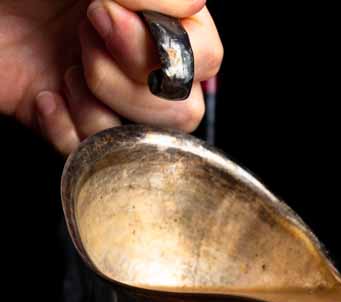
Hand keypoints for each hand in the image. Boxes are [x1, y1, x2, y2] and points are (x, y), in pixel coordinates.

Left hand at [0, 1, 221, 154]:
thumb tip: (193, 5)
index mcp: (153, 18)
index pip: (206, 56)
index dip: (163, 49)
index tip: (103, 11)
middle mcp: (138, 62)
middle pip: (183, 112)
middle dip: (128, 83)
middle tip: (82, 38)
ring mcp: (106, 99)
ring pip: (141, 141)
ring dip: (97, 105)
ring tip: (64, 67)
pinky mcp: (71, 127)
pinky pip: (92, 156)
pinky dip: (64, 129)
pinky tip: (44, 95)